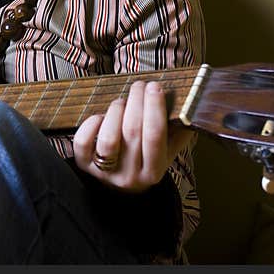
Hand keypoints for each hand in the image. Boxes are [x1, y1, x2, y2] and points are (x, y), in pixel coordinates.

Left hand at [72, 80, 194, 192]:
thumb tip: (190, 103)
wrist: (124, 189)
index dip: (154, 107)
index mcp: (154, 171)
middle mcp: (130, 176)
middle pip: (132, 132)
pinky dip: (91, 124)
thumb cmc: (148, 159)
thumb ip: (180, 130)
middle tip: (140, 85)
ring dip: (116, 111)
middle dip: (137, 101)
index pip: (155, 135)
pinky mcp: (84, 166)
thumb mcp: (168, 150)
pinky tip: (101, 116)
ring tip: (122, 102)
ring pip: (108, 138)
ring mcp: (106, 172)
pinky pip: (83, 143)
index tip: (155, 86)